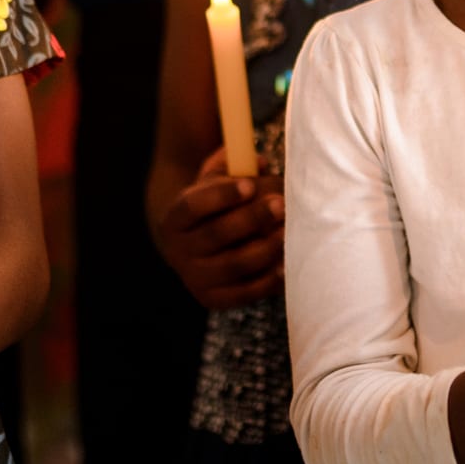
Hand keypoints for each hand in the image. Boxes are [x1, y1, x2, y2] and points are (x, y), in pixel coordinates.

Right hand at [154, 148, 284, 309]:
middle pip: (216, 234)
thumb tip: (261, 163)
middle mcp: (178, 251)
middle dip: (252, 218)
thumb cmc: (215, 208)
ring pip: (234, 264)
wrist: (196, 250)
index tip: (250, 184)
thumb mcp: (215, 182)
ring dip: (265, 249)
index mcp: (175, 218)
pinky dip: (268, 280)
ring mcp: (195, 278)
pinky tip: (287, 264)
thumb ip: (234, 167)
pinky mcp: (214, 299)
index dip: (221, 195)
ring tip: (289, 232)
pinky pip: (245, 292)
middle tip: (281, 204)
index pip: (193, 206)